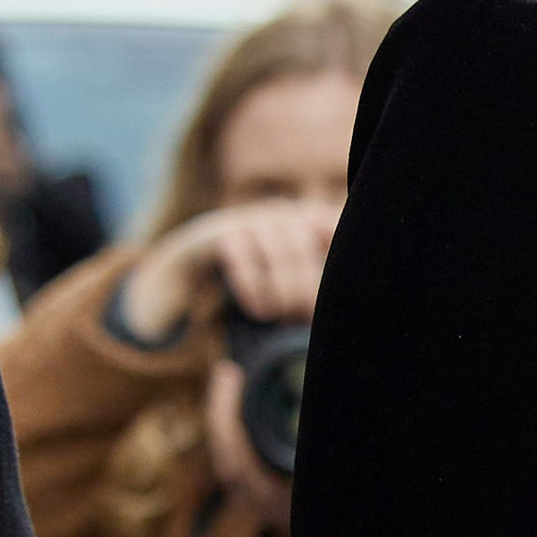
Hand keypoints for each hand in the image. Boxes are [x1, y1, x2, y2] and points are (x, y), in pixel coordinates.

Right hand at [113, 197, 337, 349]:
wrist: (191, 264)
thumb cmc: (253, 277)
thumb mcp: (285, 276)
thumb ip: (313, 285)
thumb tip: (340, 323)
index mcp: (303, 221)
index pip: (332, 223)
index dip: (343, 244)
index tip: (346, 279)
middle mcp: (280, 214)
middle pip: (305, 246)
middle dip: (307, 288)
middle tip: (302, 320)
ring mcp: (248, 219)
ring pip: (277, 252)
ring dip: (283, 291)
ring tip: (280, 318)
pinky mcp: (217, 232)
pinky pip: (241, 255)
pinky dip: (252, 285)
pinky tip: (259, 310)